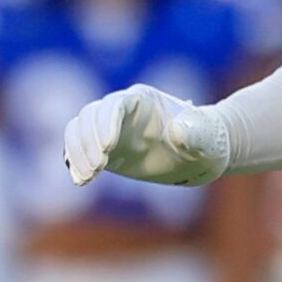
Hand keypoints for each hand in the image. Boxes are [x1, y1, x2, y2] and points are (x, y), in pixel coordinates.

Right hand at [62, 84, 230, 188]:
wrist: (197, 156)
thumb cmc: (205, 143)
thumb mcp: (206, 138)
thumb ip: (196, 131)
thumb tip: (178, 129)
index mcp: (143, 100)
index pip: (114, 104)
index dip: (105, 123)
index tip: (108, 149)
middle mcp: (121, 110)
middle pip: (90, 115)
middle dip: (88, 141)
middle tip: (99, 168)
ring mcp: (109, 129)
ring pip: (78, 130)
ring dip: (77, 153)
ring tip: (87, 178)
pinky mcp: (102, 149)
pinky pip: (78, 150)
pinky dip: (75, 164)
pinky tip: (81, 181)